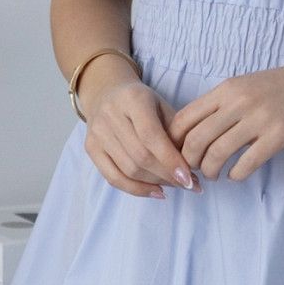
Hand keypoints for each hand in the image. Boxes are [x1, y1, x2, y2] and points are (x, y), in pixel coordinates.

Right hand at [81, 62, 202, 198]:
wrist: (106, 92)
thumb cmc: (142, 102)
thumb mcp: (163, 105)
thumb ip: (177, 131)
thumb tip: (193, 166)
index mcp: (133, 98)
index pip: (151, 135)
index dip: (170, 159)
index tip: (189, 178)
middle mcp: (111, 114)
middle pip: (140, 155)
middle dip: (167, 175)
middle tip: (189, 184)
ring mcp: (97, 132)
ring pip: (128, 169)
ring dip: (156, 183)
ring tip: (176, 185)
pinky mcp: (90, 148)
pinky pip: (113, 178)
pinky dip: (137, 190)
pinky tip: (157, 192)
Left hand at [167, 51, 283, 182]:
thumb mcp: (249, 85)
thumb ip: (224, 104)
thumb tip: (196, 132)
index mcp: (228, 88)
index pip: (184, 118)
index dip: (174, 142)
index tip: (178, 154)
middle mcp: (239, 101)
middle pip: (196, 139)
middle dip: (188, 162)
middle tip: (194, 170)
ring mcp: (260, 118)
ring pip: (217, 153)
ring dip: (210, 171)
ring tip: (214, 175)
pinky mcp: (281, 134)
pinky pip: (247, 163)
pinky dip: (236, 175)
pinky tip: (237, 175)